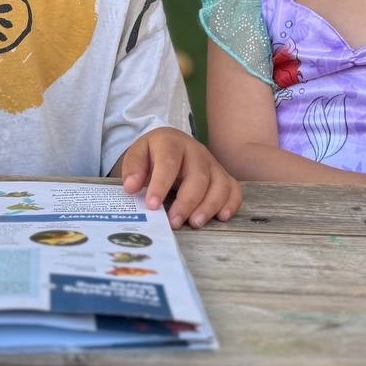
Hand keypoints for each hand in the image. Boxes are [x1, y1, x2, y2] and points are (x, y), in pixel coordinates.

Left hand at [118, 128, 241, 228]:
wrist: (170, 145)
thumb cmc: (153, 155)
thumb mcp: (137, 154)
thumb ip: (133, 168)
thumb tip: (131, 186)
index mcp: (172, 142)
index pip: (169, 162)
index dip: (161, 184)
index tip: (152, 205)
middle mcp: (196, 151)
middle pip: (199, 176)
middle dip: (187, 201)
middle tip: (174, 222)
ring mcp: (212, 163)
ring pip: (220, 184)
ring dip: (209, 206)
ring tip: (194, 223)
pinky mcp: (223, 176)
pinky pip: (234, 189)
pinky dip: (231, 203)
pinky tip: (221, 217)